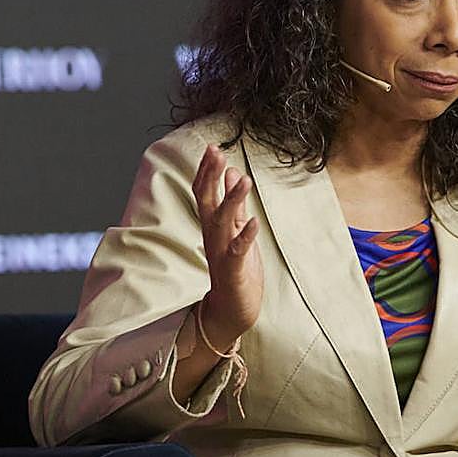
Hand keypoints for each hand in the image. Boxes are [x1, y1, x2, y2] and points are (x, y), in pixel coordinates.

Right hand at [191, 143, 263, 348]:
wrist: (233, 308)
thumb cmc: (235, 267)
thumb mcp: (233, 230)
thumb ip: (232, 203)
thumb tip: (231, 172)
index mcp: (213, 226)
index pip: (204, 193)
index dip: (206, 171)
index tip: (212, 148)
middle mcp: (213, 236)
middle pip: (207, 202)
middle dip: (211, 177)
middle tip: (216, 153)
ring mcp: (222, 253)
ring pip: (222, 223)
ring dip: (231, 200)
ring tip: (242, 179)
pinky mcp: (234, 271)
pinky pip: (238, 251)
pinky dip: (245, 236)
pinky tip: (253, 222)